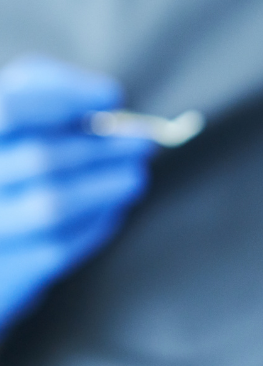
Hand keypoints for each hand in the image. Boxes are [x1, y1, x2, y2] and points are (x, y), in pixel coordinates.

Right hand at [0, 56, 154, 330]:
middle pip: (42, 158)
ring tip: (135, 176)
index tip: (113, 97)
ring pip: (52, 205)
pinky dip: (94, 223)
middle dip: (104, 147)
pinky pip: (56, 246)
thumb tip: (111, 101)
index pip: (13, 108)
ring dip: (107, 186)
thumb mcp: (16, 116)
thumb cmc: (7, 158)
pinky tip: (110, 208)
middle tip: (145, 140)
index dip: (67, 97)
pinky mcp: (2, 272)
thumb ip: (52, 94)